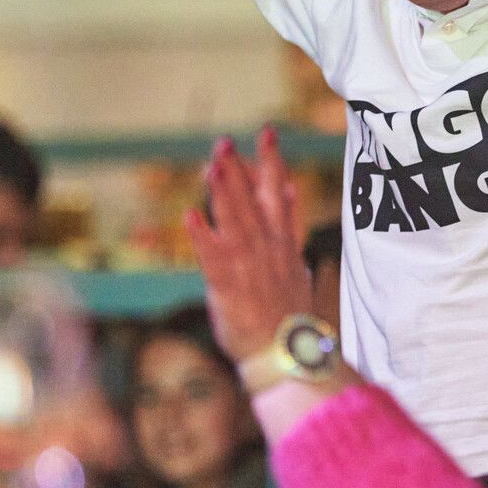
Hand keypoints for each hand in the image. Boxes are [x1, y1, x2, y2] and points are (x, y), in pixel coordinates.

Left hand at [184, 129, 316, 363]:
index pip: (277, 194)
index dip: (270, 161)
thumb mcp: (297, 263)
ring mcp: (247, 265)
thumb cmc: (288, 313)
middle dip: (238, 169)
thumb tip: (290, 191)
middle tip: (224, 141)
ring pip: (233, 221)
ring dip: (223, 192)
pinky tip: (190, 214)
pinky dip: (201, 235)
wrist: (286, 353)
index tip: (266, 134)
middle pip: (251, 201)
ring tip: (213, 165)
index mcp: (282, 242)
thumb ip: (290, 225)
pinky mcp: (227, 285)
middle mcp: (266, 248)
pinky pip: (211, 256)